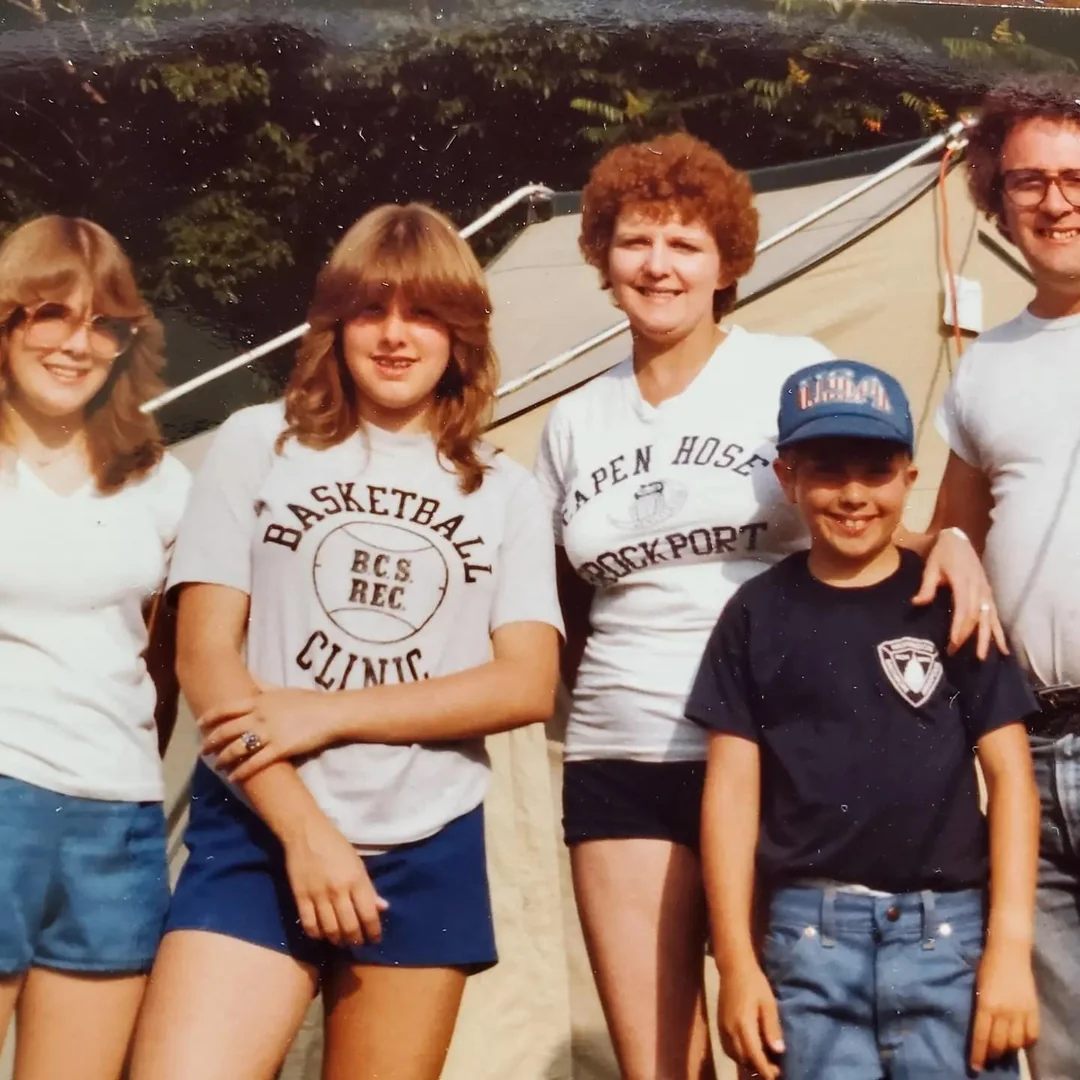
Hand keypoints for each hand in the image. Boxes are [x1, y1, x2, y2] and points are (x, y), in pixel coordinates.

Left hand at [199, 688, 340, 781]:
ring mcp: (269, 733)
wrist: (330, 713)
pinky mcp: (280, 749)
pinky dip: (241, 771)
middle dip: (211, 742)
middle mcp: (259, 716)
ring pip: (237, 748)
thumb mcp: (281, 688)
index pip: (226, 708)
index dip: (210, 717)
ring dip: (223, 758)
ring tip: (217, 766)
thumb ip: (262, 685)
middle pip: (227, 730)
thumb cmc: (307, 700)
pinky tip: (234, 777)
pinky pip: (255, 763)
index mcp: (259, 701)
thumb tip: (248, 677)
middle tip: (203, 751)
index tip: (199, 724)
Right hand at [283, 811, 388, 945]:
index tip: (375, 939)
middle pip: (350, 927)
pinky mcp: (300, 897)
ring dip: (338, 940)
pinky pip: (309, 924)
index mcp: (357, 880)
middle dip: (356, 940)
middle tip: (358, 943)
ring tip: (342, 941)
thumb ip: (369, 888)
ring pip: (330, 930)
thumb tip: (383, 908)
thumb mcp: (358, 863)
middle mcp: (339, 890)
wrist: (306, 833)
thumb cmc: (336, 845)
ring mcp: (318, 895)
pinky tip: (322, 934)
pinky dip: (317, 934)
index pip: (369, 915)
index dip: (374, 932)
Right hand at [717, 961, 784, 1079]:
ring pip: (734, 1056)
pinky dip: (738, 1055)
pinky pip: (728, 1048)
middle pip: (744, 1059)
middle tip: (776, 1068)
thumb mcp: (768, 1004)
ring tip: (763, 1062)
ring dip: (748, 1063)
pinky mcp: (720, 1025)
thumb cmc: (755, 983)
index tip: (778, 1076)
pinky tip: (748, 1052)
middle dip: (759, 1068)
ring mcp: (723, 1028)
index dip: (766, 1070)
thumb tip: (779, 1051)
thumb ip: (772, 1028)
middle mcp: (730, 1030)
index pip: (755, 1056)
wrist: (734, 968)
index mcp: (743, 1025)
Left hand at [911, 528, 1005, 658]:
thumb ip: (926, 587)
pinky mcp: (989, 594)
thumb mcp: (931, 567)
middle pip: (976, 617)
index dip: (959, 627)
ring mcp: (986, 592)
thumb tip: (917, 604)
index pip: (964, 610)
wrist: (958, 539)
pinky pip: (996, 615)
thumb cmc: (942, 554)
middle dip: (967, 637)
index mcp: (964, 582)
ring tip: (982, 657)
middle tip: (955, 653)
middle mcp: (978, 589)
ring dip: (986, 638)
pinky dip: (999, 632)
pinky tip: (1003, 648)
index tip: (952, 643)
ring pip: (989, 618)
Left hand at [970, 943, 1038, 1071]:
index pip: (981, 1037)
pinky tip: (1020, 1042)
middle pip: (998, 1043)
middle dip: (992, 1056)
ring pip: (1015, 1042)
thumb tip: (981, 1029)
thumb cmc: (987, 966)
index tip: (975, 1068)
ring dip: (1008, 1051)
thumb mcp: (977, 987)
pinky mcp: (1033, 1010)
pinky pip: (1032, 1035)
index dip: (978, 1055)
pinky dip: (1026, 1042)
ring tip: (1003, 1053)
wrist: (1009, 951)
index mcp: (985, 1004)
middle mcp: (1003, 1011)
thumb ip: (980, 1008)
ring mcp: (1020, 1012)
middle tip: (989, 1061)